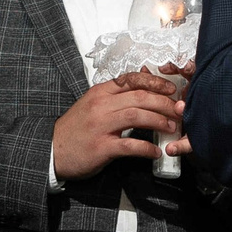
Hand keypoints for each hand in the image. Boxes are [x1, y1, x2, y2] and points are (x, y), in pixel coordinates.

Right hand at [52, 71, 187, 181]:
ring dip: (158, 121)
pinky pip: (129, 145)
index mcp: (100, 93)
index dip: (154, 82)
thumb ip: (114, 97)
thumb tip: (142, 88)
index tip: (170, 89)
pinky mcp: (101, 147)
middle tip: (179, 110)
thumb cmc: (76, 128)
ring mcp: (100, 126)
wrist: (52, 149)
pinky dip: (145, 148)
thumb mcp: (92, 104)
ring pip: (136, 116)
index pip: (131, 80)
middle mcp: (100, 106)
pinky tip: (155, 152)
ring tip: (172, 128)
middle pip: (139, 97)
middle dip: (164, 102)